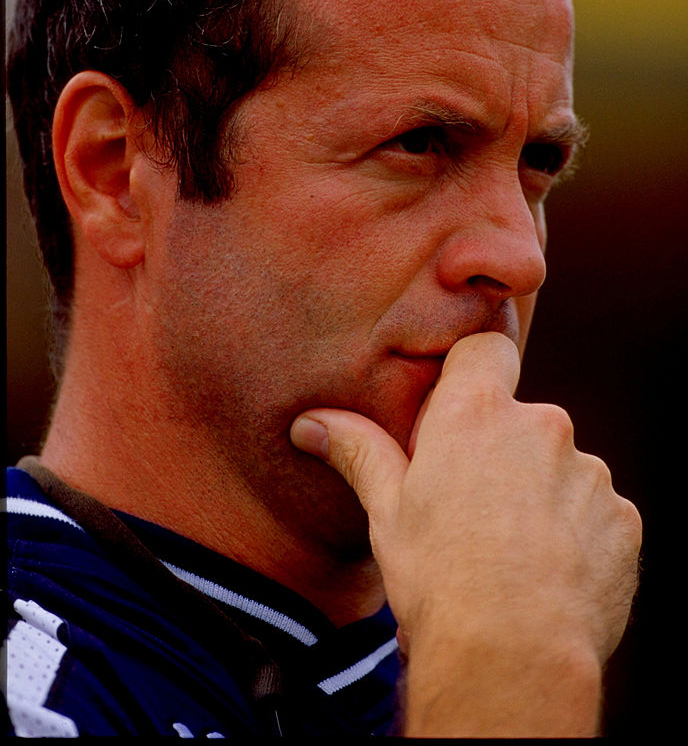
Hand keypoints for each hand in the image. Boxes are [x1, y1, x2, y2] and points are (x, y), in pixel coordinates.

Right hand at [290, 332, 640, 736]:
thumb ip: (358, 451)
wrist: (512, 657)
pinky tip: (551, 575)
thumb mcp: (387, 511)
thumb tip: (309, 423)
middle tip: (474, 508)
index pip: (486, 347)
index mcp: (477, 413)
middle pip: (522, 419)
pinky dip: (579, 535)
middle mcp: (541, 426)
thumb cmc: (438, 578)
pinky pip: (597, 513)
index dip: (473, 371)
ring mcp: (589, 472)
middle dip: (503, 452)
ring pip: (561, 469)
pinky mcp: (623, 518)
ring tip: (513, 554)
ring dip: (543, 496)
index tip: (459, 410)